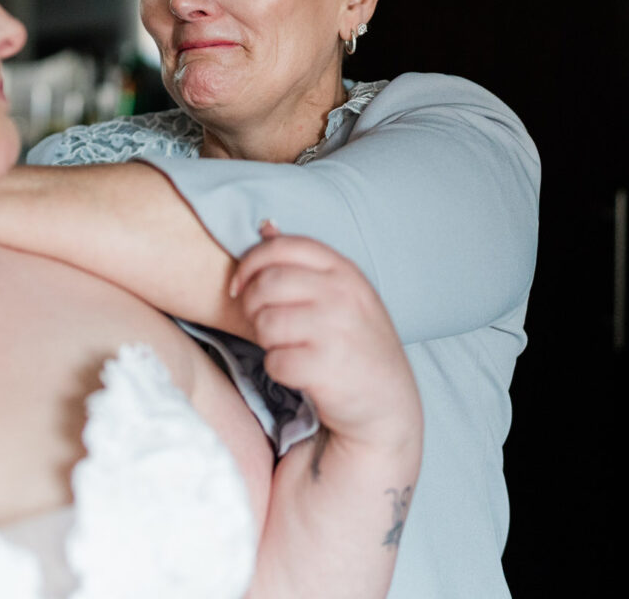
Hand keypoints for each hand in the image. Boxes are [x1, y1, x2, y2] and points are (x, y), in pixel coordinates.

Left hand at [229, 223, 419, 450]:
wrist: (388, 403)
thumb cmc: (356, 342)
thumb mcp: (342, 293)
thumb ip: (304, 262)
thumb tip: (265, 225)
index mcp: (343, 271)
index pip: (281, 247)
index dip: (250, 263)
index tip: (240, 286)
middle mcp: (343, 295)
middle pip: (266, 284)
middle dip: (253, 306)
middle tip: (264, 324)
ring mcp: (337, 330)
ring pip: (266, 323)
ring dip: (266, 341)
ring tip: (288, 347)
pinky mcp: (327, 367)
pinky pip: (274, 361)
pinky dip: (279, 369)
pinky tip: (299, 371)